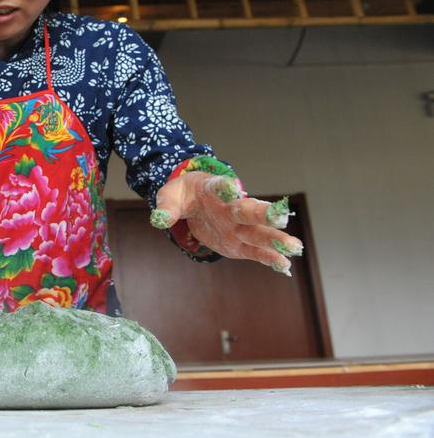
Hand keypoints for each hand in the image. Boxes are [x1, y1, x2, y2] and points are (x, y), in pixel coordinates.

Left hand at [150, 172, 302, 274]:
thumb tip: (159, 219)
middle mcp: (230, 209)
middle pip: (248, 211)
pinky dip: (269, 258)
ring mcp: (237, 227)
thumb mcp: (169, 197)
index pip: (222, 188)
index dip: (227, 188)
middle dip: (263, 214)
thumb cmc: (182, 195)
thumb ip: (166, 208)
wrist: (193, 203)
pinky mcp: (238, 244)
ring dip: (275, 240)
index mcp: (214, 191)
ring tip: (295, 247)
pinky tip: (285, 265)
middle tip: (280, 217)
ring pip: (258, 233)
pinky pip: (255, 252)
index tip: (234, 188)